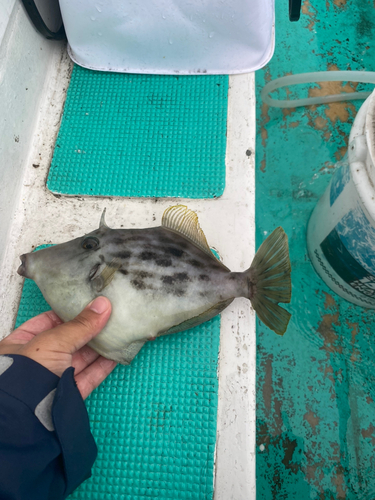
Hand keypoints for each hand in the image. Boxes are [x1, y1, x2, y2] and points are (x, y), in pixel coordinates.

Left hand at [0, 297, 115, 398]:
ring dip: (100, 345)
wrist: (27, 418)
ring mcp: (54, 378)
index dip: (70, 312)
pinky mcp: (69, 394)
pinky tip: (116, 353)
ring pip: (81, 358)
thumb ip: (80, 325)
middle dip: (89, 328)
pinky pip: (89, 376)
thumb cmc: (26, 375)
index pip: (48, 322)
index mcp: (22, 344)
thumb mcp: (52, 341)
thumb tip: (103, 305)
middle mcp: (38, 360)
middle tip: (110, 314)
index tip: (91, 303)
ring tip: (119, 330)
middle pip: (69, 339)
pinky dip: (103, 365)